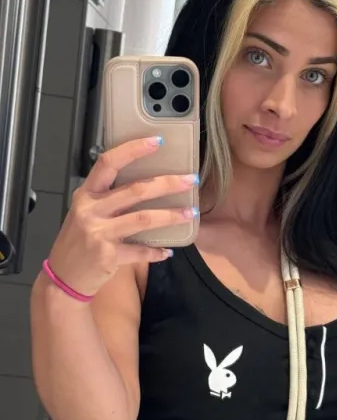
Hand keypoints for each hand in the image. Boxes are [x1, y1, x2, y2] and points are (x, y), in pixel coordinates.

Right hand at [45, 136, 198, 296]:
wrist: (63, 278)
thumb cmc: (79, 241)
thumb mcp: (87, 213)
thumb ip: (110, 199)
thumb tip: (149, 185)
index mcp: (86, 194)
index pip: (108, 163)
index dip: (133, 150)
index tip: (156, 141)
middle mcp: (91, 210)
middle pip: (135, 190)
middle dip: (167, 183)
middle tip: (190, 180)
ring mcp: (98, 233)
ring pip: (143, 219)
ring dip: (171, 216)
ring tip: (191, 213)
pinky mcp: (107, 256)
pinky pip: (140, 251)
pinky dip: (156, 251)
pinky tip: (167, 251)